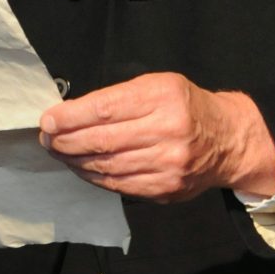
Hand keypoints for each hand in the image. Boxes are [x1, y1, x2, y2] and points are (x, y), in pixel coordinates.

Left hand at [38, 73, 274, 202]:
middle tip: (47, 139)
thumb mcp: (158, 85)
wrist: (227, 140)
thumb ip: (118, 97)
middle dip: (66, 141)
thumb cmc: (185, 107)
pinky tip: (82, 168)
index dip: (70, 117)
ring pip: (107, 166)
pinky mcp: (166, 188)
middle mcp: (168, 131)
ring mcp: (169, 164)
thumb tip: (70, 114)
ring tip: (59, 153)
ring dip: (75, 161)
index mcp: (164, 97)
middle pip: (102, 140)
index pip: (105, 109)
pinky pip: (119, 185)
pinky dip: (94, 177)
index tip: (48, 120)